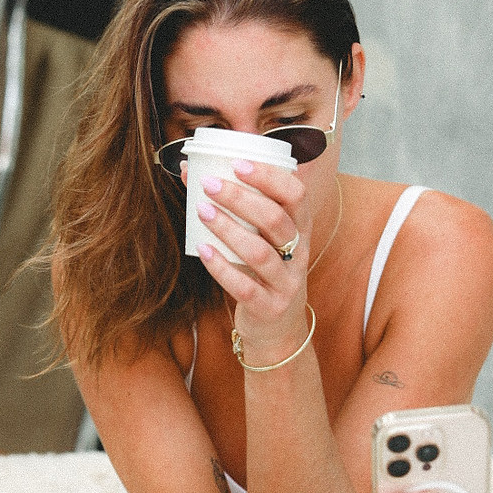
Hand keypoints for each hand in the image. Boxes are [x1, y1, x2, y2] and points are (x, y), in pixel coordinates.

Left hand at [192, 159, 311, 355]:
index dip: (270, 177)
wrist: (278, 329)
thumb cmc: (262, 272)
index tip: (238, 163)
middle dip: (240, 198)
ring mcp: (286, 283)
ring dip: (228, 228)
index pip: (296, 195)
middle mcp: (299, 254)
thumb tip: (191, 170)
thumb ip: (237, 207)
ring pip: (259, 252)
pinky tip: (203, 251)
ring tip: (201, 210)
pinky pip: (245, 287)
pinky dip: (222, 267)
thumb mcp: (262, 239)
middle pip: (275, 219)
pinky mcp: (270, 307)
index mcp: (301, 229)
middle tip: (209, 184)